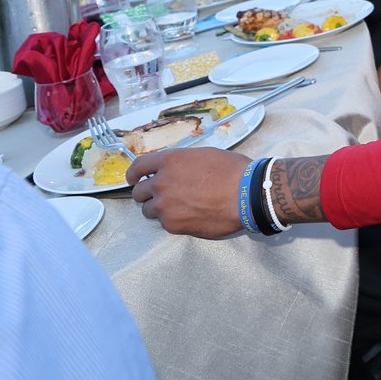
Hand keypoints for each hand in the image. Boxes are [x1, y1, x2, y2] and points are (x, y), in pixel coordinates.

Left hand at [129, 147, 248, 237]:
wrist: (247, 195)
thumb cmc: (233, 171)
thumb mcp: (205, 155)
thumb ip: (183, 163)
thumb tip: (176, 169)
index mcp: (170, 161)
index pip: (138, 166)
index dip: (133, 174)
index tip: (134, 179)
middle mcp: (161, 182)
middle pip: (139, 192)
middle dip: (147, 193)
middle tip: (161, 195)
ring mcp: (165, 205)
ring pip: (148, 210)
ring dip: (159, 208)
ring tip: (178, 208)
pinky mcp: (172, 224)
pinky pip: (164, 222)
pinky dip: (173, 220)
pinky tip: (190, 215)